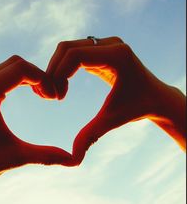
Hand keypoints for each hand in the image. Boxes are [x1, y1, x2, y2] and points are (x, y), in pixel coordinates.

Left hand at [0, 55, 73, 191]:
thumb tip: (75, 161)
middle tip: (50, 96)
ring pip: (6, 68)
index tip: (54, 98)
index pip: (21, 69)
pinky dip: (16, 80)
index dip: (44, 79)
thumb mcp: (17, 157)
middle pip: (15, 63)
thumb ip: (47, 156)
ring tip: (42, 95)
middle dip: (37, 75)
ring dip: (27, 77)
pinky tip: (27, 95)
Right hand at [34, 36, 185, 163]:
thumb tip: (72, 158)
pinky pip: (73, 53)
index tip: (55, 98)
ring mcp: (105, 44)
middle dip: (52, 71)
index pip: (74, 55)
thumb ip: (90, 136)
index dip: (57, 73)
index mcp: (116, 56)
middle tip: (49, 96)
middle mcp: (110, 44)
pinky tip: (62, 87)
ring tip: (54, 94)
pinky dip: (62, 68)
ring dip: (55, 69)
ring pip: (67, 49)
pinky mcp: (100, 49)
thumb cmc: (136, 109)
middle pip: (66, 48)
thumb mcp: (112, 121)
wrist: (154, 98)